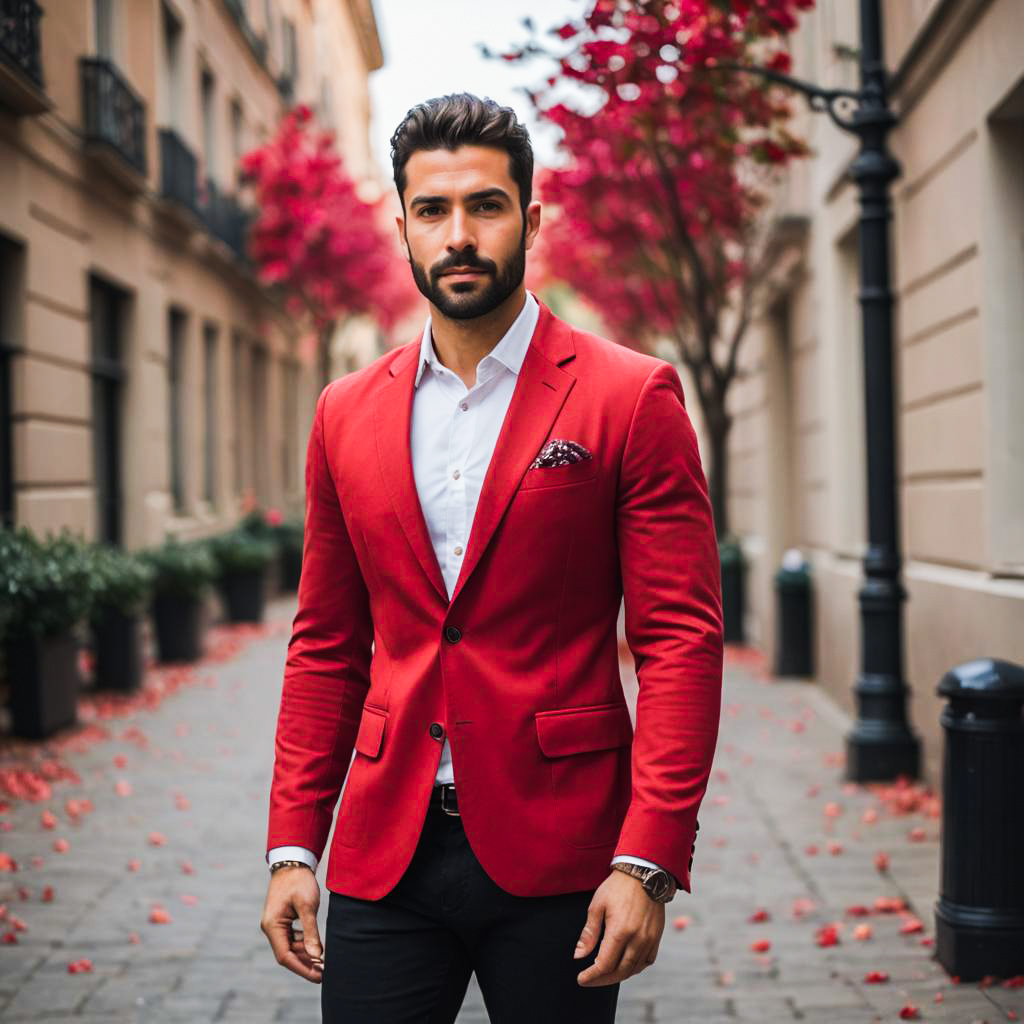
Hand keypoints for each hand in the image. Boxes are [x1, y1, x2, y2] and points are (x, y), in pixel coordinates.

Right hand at [260, 865, 323, 982]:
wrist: (293, 861)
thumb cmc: (299, 881)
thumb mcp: (307, 905)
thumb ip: (311, 931)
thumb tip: (317, 955)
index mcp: (272, 926)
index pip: (285, 956)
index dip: (302, 968)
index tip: (318, 977)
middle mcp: (271, 927)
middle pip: (287, 954)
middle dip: (305, 964)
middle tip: (324, 972)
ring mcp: (276, 924)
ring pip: (290, 947)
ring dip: (305, 955)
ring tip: (323, 963)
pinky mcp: (282, 919)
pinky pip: (292, 937)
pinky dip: (303, 944)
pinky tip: (316, 948)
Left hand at [575, 870, 665, 986]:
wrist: (644, 873)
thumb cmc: (617, 887)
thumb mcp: (597, 906)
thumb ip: (589, 933)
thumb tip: (578, 956)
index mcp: (620, 931)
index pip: (604, 965)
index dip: (591, 975)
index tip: (581, 978)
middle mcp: (637, 939)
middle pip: (619, 972)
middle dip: (602, 980)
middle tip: (590, 979)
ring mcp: (649, 939)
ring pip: (634, 969)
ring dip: (618, 975)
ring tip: (604, 974)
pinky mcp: (656, 937)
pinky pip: (647, 961)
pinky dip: (635, 968)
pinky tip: (624, 965)